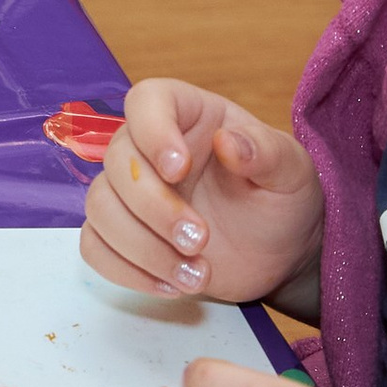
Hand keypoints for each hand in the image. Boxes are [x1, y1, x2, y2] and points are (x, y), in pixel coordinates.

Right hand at [80, 78, 322, 307]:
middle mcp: (147, 149)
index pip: (145, 101)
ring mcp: (130, 194)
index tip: (178, 168)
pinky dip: (126, 271)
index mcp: (186, 116)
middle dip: (154, 208)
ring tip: (196, 276)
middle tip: (199, 240)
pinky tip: (173, 286)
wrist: (280, 252)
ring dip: (142, 247)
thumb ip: (265, 152)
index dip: (151, 131)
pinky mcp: (123, 236)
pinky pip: (95, 247)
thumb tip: (228, 142)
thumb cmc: (283, 199)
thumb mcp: (291, 171)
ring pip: (100, 208)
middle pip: (117, 163)